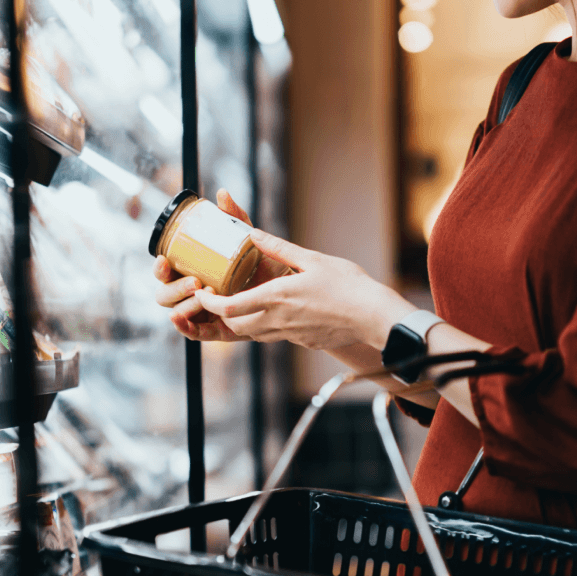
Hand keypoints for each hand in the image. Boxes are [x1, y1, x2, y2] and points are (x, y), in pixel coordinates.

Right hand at [153, 190, 252, 342]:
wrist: (290, 290)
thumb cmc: (264, 265)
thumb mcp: (249, 242)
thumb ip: (236, 219)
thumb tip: (223, 195)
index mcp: (193, 272)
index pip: (166, 271)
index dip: (160, 267)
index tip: (164, 259)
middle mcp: (194, 293)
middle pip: (166, 294)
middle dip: (174, 288)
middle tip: (195, 282)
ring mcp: (204, 313)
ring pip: (179, 312)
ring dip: (185, 304)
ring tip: (202, 295)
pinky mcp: (217, 330)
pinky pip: (196, 333)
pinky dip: (185, 328)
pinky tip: (180, 320)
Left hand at [193, 230, 411, 350]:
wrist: (374, 317)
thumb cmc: (348, 286)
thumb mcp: (312, 259)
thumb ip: (279, 248)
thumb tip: (253, 234)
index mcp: (277, 298)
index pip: (229, 308)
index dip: (209, 304)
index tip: (202, 294)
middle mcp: (279, 320)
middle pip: (236, 326)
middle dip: (223, 316)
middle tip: (220, 299)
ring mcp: (291, 335)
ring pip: (255, 334)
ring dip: (244, 322)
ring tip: (246, 304)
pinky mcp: (304, 342)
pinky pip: (277, 337)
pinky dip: (268, 326)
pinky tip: (280, 313)